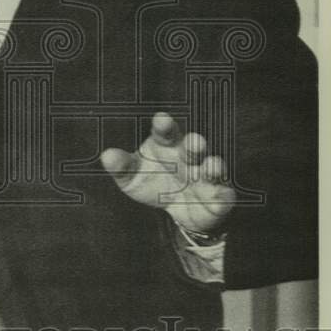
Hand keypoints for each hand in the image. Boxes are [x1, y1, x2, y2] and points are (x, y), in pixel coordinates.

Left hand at [101, 112, 235, 235]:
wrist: (176, 211)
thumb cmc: (152, 182)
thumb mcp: (132, 176)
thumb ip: (121, 166)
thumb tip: (107, 156)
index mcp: (167, 145)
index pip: (166, 131)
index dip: (165, 125)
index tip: (161, 119)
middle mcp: (189, 157)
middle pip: (194, 147)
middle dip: (195, 144)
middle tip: (195, 142)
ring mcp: (206, 176)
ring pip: (213, 168)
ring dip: (214, 167)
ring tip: (212, 166)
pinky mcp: (218, 198)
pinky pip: (224, 196)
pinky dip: (223, 197)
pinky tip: (221, 196)